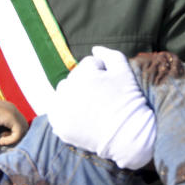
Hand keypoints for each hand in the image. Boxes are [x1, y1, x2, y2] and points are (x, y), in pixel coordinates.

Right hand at [0, 95, 26, 145]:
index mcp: (10, 109)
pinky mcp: (11, 117)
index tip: (2, 137)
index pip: (20, 123)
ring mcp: (14, 112)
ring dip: (14, 139)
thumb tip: (1, 137)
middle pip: (25, 126)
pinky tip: (1, 140)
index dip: (14, 133)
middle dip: (16, 136)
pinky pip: (18, 133)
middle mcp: (14, 109)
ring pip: (23, 130)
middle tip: (4, 140)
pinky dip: (11, 139)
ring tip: (1, 140)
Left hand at [47, 46, 155, 169]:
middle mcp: (69, 90)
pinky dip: (65, 112)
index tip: (111, 88)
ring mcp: (62, 109)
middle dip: (86, 83)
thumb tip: (94, 49)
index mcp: (85, 75)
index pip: (89, 63)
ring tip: (91, 108)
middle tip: (102, 99)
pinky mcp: (59, 125)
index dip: (103, 73)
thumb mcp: (124, 72)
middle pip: (73, 77)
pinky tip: (81, 117)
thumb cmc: (128, 101)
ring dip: (73, 95)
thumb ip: (110, 55)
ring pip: (63, 92)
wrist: (127, 136)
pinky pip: (56, 110)